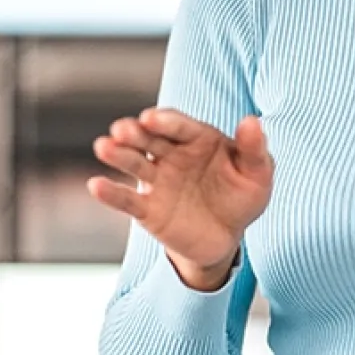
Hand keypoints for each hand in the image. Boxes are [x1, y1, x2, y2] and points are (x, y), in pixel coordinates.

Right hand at [86, 108, 273, 289]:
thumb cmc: (243, 196)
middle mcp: (173, 155)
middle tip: (121, 130)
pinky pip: (128, 200)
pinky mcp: (148, 209)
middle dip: (135, 133)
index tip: (151, 118)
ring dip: (118, 155)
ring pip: (134, 163)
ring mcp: (158, 181)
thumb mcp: (258, 174)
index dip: (166, 121)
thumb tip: (252, 120)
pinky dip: (112, 193)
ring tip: (104, 147)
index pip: (179, 125)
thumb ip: (254, 148)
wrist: (228, 237)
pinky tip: (96, 185)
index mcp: (199, 139)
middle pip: (150, 139)